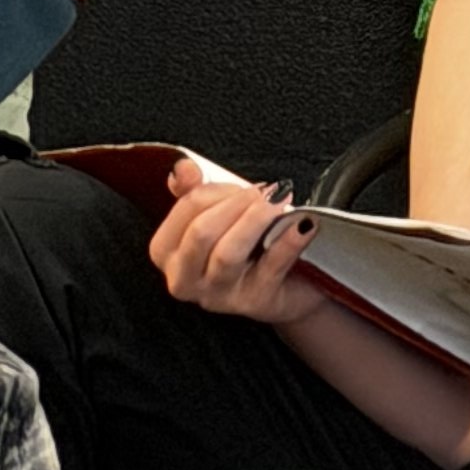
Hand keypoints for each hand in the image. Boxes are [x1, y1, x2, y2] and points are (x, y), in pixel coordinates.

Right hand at [150, 167, 321, 327]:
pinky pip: (270, 267)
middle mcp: (185, 279)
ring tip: (278, 200)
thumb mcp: (217, 215)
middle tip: (264, 190)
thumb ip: (194, 190)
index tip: (239, 185)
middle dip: (234, 203)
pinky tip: (303, 224)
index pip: (185, 210)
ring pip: (228, 254)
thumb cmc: (247, 246)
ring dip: (256, 219)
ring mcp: (219, 295)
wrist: (288, 285)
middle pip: (201, 233)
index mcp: (167, 252)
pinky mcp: (256, 301)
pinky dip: (288, 242)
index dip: (215, 189)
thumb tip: (183, 168)